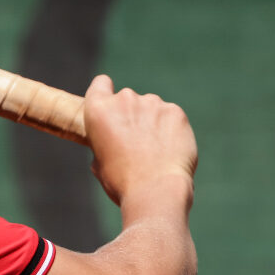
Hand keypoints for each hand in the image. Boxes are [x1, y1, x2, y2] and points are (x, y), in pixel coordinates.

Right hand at [84, 75, 197, 206]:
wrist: (155, 191)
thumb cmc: (122, 182)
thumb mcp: (99, 163)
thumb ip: (103, 142)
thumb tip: (112, 141)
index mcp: (98, 110)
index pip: (101, 83)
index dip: (106, 93)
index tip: (112, 108)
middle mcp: (124, 100)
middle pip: (128, 99)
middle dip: (131, 115)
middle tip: (136, 142)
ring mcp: (152, 103)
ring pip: (152, 107)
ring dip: (152, 122)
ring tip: (155, 151)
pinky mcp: (175, 112)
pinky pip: (171, 116)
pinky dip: (171, 129)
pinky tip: (170, 150)